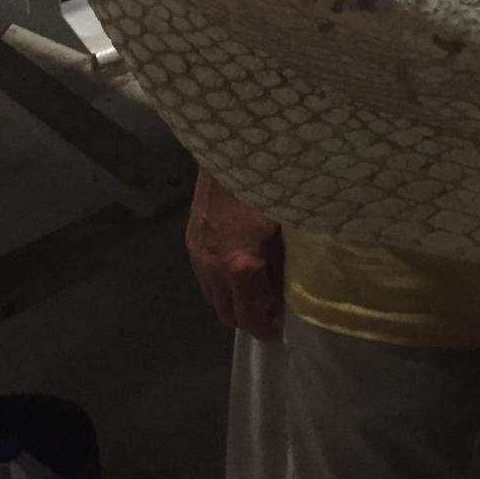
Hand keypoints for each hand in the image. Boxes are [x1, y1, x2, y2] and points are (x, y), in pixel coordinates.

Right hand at [186, 167, 284, 338]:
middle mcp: (213, 266)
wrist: (233, 149)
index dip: (265, 329)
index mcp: (241, 266)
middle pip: (225, 314)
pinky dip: (219, 278)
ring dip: (231, 298)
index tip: (279, 329)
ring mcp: (198, 252)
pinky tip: (238, 260)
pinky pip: (204, 273)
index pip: (249, 318)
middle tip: (270, 307)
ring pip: (211, 295)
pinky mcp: (191, 236)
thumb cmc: (270, 185)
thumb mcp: (288, 228)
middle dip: (247, 317)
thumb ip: (285, 265)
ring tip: (256, 285)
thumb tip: (288, 292)